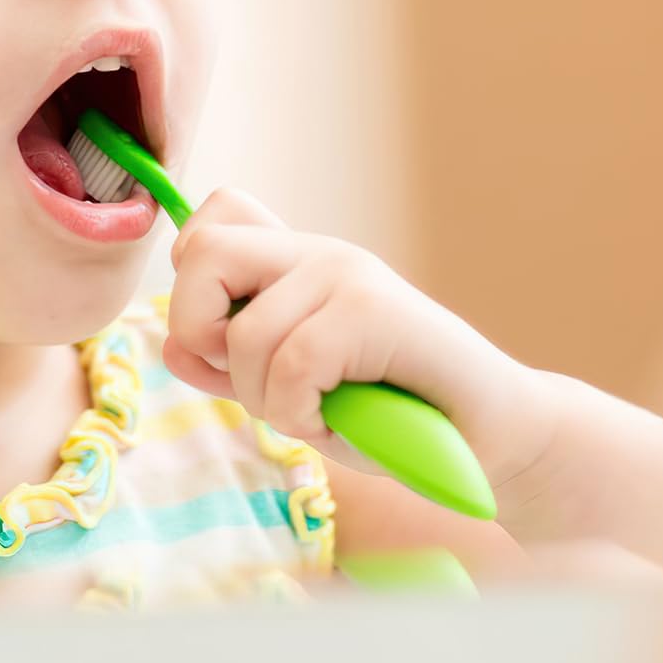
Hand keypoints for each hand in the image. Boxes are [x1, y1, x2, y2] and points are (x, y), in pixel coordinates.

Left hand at [162, 187, 561, 490]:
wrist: (493, 439)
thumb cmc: (392, 416)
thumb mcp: (293, 392)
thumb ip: (232, 366)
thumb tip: (170, 347)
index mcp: (294, 260)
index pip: (209, 222)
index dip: (191, 288)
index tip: (225, 344)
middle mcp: (317, 252)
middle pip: (203, 252)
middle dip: (200, 331)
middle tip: (252, 381)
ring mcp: (347, 274)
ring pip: (245, 334)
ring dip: (266, 401)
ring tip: (316, 414)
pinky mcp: (374, 308)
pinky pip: (291, 364)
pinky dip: (301, 414)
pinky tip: (339, 423)